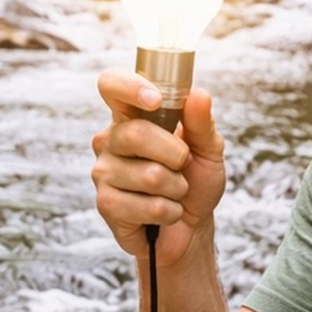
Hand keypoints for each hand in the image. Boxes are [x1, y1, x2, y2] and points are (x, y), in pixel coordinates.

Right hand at [90, 70, 224, 263]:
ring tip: (173, 192)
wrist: (192, 226)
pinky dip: (170, 212)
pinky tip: (164, 213)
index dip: (129, 87)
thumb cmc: (196, 180)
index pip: (111, 85)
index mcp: (130, 116)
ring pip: (150, 175)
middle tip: (183, 164)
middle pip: (136, 134)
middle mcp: (110, 140)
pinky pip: (150, 206)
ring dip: (177, 188)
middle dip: (176, 154)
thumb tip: (198, 94)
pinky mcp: (106, 204)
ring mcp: (103, 172)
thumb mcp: (208, 149)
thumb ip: (202, 123)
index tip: (156, 100)